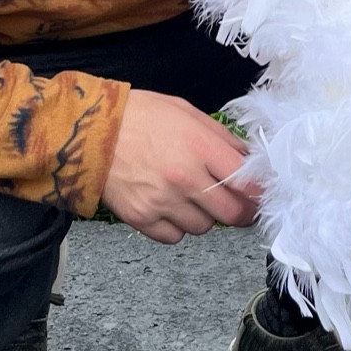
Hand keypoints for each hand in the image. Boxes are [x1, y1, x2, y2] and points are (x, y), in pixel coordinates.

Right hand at [100, 88, 259, 244]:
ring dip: (205, 216)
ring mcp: (162, 202)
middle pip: (231, 213)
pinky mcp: (141, 218)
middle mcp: (184, 178)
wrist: (90, 132)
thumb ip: (221, 138)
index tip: (260, 194)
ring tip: (192, 196)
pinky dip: (178, 227)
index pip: (246, 183)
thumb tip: (247, 160)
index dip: (258, 193)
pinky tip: (171, 207)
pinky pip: (175, 237)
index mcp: (199, 147)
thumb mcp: (187, 113)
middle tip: (236, 204)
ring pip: (204, 227)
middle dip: (239, 211)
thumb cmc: (139, 117)